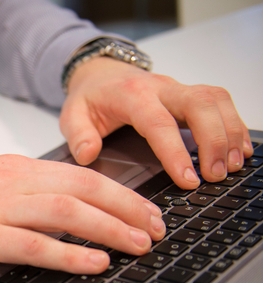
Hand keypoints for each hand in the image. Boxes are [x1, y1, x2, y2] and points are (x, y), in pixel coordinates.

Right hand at [0, 155, 165, 272]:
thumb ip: (11, 187)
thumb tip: (46, 201)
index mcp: (9, 167)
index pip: (77, 173)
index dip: (118, 191)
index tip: (142, 208)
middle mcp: (7, 181)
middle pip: (83, 188)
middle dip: (128, 209)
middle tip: (157, 228)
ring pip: (67, 212)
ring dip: (110, 229)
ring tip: (140, 245)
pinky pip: (34, 245)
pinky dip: (69, 253)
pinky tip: (93, 263)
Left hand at [61, 57, 252, 188]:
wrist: (100, 74)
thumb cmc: (90, 97)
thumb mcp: (71, 115)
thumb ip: (78, 135)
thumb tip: (88, 156)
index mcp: (132, 95)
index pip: (159, 123)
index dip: (176, 152)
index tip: (188, 179)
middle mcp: (161, 88)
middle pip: (200, 105)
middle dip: (214, 140)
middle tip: (216, 175)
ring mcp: (178, 89)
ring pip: (216, 101)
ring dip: (229, 133)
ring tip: (232, 166)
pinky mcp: (189, 95)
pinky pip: (220, 103)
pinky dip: (233, 125)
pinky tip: (239, 150)